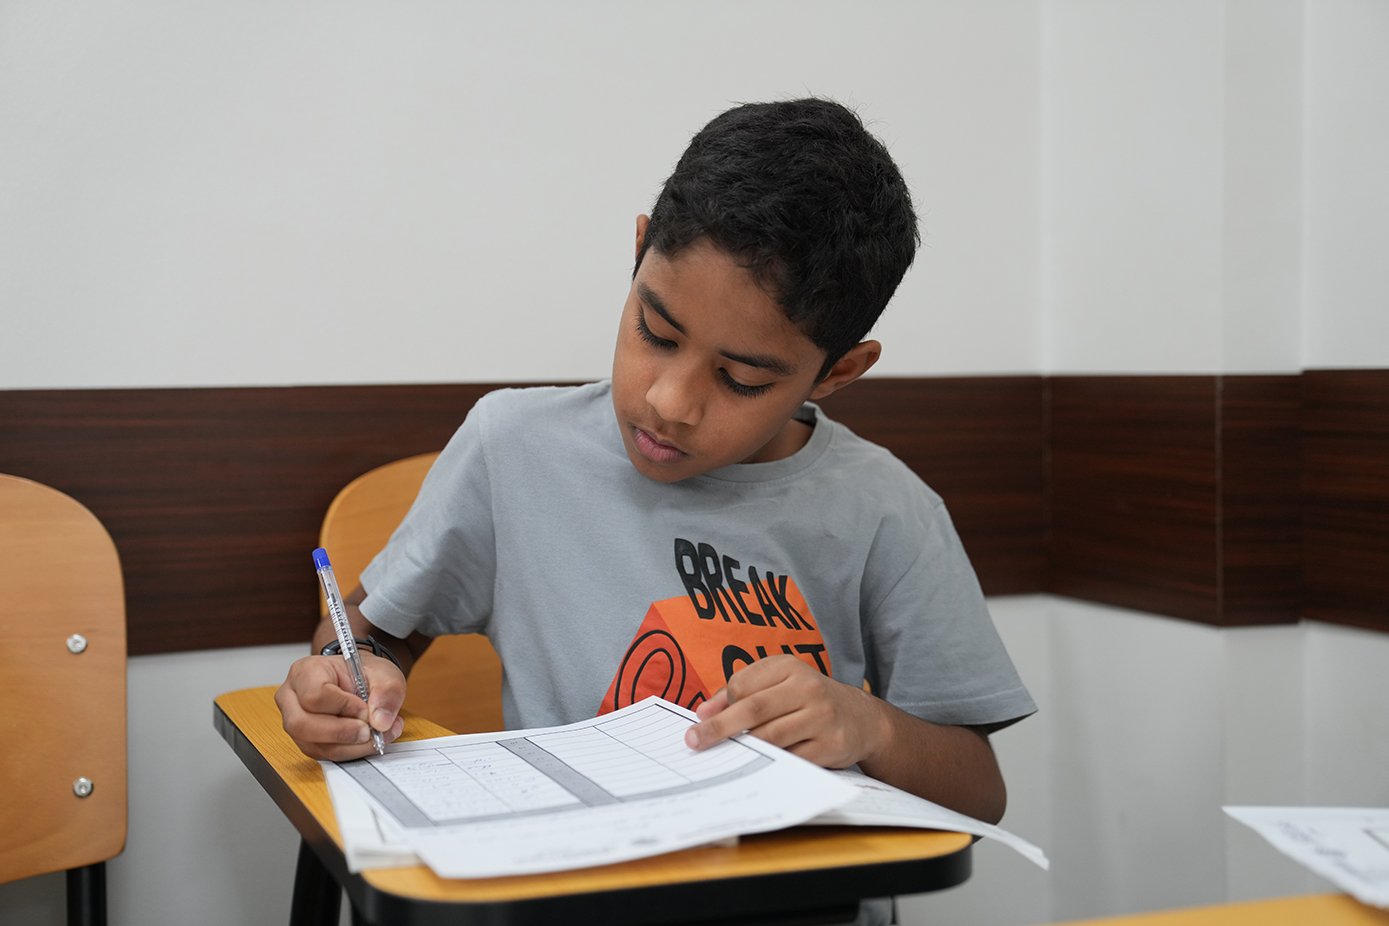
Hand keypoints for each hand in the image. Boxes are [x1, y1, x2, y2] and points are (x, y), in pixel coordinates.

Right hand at [275, 653, 406, 759]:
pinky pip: (323, 755)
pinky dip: (350, 752)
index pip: (314, 695)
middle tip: (369, 730)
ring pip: (313, 745)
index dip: (343, 707)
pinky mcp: (307, 742)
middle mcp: (292, 698)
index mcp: (306, 671)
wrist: (361, 682)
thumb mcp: (384, 673)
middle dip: (342, 733)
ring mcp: (295, 722)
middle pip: (302, 725)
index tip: (365, 709)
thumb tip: (380, 721)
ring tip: (376, 735)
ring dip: (350, 746)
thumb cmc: (364, 673)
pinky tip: (368, 741)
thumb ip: (387, 691)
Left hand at [683, 655, 887, 768]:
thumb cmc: (808, 700)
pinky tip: (755, 768)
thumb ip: (740, 693)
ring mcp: (821, 717)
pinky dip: (770, 765)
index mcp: (789, 667)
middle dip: (719, 728)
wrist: (862, 719)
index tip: (702, 720)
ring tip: (724, 757)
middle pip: (754, 709)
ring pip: (771, 737)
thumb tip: (703, 712)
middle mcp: (807, 687)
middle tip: (694, 741)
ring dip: (744, 749)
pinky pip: (791, 759)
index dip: (721, 705)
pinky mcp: (830, 745)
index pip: (743, 684)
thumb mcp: (779, 684)